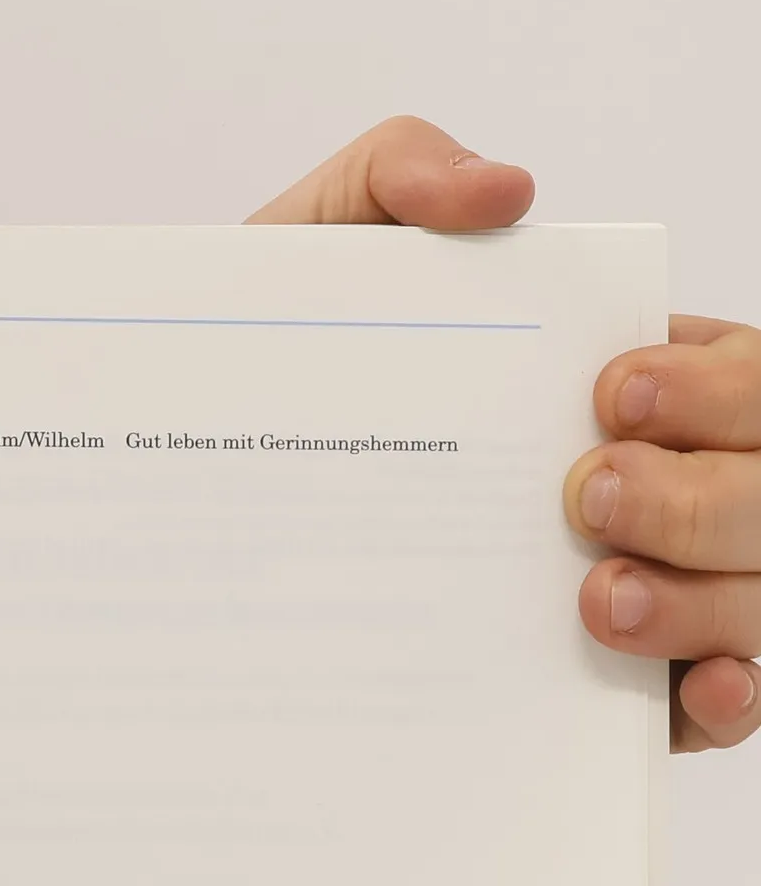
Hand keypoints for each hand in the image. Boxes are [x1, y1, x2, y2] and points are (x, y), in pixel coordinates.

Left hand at [251, 116, 756, 751]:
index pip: (739, 379)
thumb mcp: (311, 258)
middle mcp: (647, 485)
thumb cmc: (272, 374)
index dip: (713, 389)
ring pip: (753, 597)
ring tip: (596, 599)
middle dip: (703, 495)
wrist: (182, 480)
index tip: (607, 397)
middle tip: (584, 494)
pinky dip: (720, 699)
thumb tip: (501, 195)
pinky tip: (691, 689)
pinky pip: (707, 708)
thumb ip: (398, 177)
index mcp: (622, 382)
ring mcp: (634, 590)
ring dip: (705, 598)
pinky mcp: (593, 692)